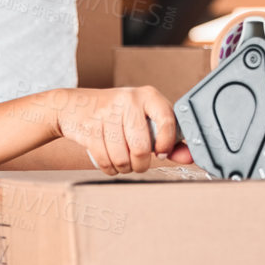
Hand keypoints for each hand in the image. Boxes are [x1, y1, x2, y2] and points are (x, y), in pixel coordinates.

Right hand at [54, 87, 193, 174]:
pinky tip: (110, 162)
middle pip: (141, 148)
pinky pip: (105, 160)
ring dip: (124, 168)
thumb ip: (168, 138)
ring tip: (122, 161)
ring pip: (122, 158)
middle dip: (141, 164)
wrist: (75, 106)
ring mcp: (106, 113)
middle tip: (138, 163)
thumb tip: (189, 157)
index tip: (161, 153)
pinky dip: (109, 168)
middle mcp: (128, 100)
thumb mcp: (144, 118)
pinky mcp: (89, 127)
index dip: (166, 144)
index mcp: (147, 95)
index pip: (167, 120)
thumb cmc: (117, 115)